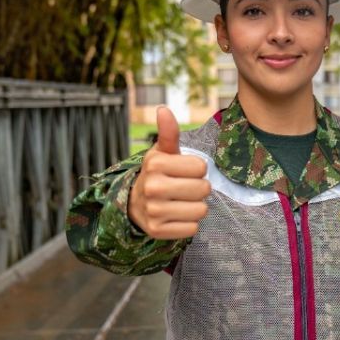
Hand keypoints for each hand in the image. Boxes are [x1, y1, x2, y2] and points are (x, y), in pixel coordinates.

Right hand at [127, 106, 210, 238]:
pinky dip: (188, 224)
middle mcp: (153, 187)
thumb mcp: (162, 153)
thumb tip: (163, 109)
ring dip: (195, 207)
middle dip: (198, 189)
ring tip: (180, 202)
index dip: (196, 170)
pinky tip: (176, 216)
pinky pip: (192, 229)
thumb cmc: (157, 174)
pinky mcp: (157, 231)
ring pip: (201, 210)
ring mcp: (154, 211)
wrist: (135, 203)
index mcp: (155, 164)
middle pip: (204, 189)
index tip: (182, 171)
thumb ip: (168, 133)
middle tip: (183, 188)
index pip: (201, 167)